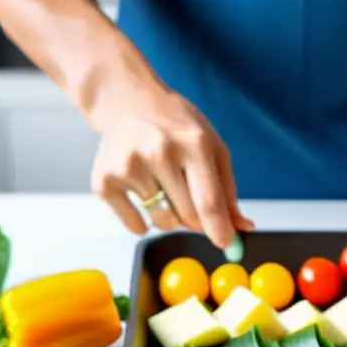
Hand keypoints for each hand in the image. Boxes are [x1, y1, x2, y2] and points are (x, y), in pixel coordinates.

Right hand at [91, 90, 253, 248]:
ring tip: (163, 188)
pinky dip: (143, 222)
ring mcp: (129, 167)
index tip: (226, 244)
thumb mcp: (211, 147)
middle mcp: (159, 153)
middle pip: (186, 216)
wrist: (128, 103)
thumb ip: (227, 189)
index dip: (219, 228)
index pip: (208, 199)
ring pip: (162, 222)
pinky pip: (135, 226)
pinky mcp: (105, 181)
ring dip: (169, 217)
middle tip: (189, 199)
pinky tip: (143, 193)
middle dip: (195, 219)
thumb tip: (242, 228)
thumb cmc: (176, 128)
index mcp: (193, 143)